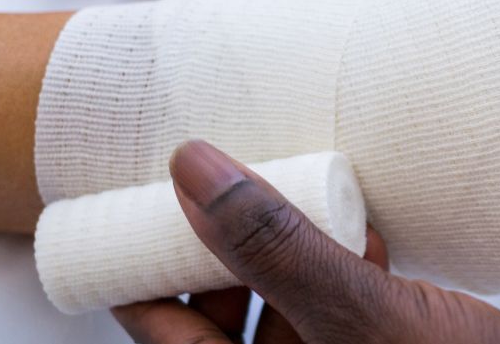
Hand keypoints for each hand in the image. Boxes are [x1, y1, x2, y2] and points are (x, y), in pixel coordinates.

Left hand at [111, 140, 499, 343]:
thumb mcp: (362, 316)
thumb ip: (277, 247)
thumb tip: (194, 172)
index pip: (159, 327)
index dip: (139, 260)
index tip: (137, 196)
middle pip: (214, 314)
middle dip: (222, 247)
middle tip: (224, 184)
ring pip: (277, 307)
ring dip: (284, 249)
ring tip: (297, 194)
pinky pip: (336, 309)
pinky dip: (339, 265)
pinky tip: (362, 230)